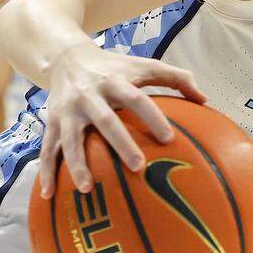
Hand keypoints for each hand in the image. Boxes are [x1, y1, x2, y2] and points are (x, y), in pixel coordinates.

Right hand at [38, 47, 206, 198]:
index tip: (169, 139)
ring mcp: (68, 110)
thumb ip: (177, 78)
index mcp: (115, 81)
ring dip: (77, 164)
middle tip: (138, 166)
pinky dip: (47, 171)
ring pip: (71, 139)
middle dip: (120, 143)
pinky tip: (49, 195)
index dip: (153, 117)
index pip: (137, 99)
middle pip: (106, 120)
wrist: (67, 57)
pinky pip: (47, 148)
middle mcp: (90, 95)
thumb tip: (205, 100)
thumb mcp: (145, 65)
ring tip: (88, 189)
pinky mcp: (51, 121)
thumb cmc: (115, 66)